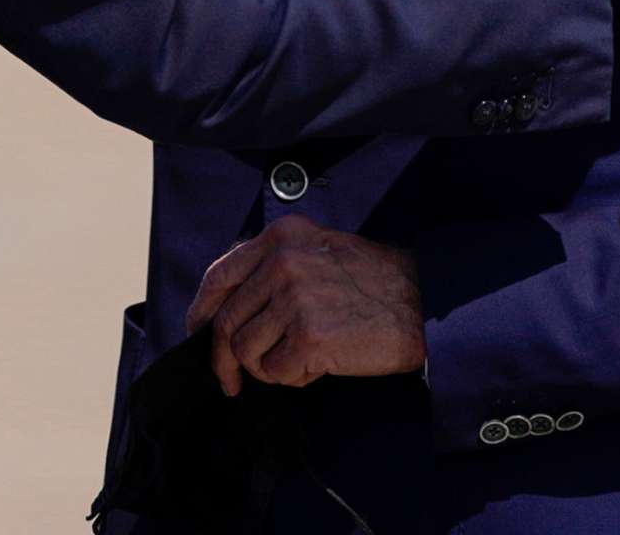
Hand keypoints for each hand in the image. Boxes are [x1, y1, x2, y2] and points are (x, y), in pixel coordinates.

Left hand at [182, 215, 423, 396]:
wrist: (422, 303)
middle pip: (226, 321)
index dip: (201, 309)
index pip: (220, 274)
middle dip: (223, 359)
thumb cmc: (374, 282)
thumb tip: (229, 306)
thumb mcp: (317, 250)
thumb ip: (273, 266)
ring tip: (296, 362)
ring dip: (266, 368)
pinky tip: (316, 367)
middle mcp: (281, 264)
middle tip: (230, 381)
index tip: (197, 331)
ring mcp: (294, 300)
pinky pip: (276, 372)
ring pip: (246, 351)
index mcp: (280, 238)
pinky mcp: (309, 337)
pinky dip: (291, 378)